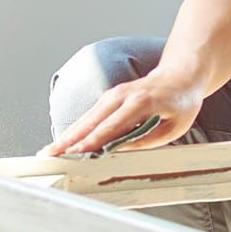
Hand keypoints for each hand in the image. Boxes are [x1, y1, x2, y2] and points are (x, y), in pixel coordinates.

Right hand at [37, 70, 203, 156]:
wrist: (180, 76)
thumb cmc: (180, 103)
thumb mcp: (173, 127)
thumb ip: (146, 139)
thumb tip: (119, 151)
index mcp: (141, 103)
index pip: (111, 127)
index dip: (92, 142)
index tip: (76, 154)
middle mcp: (122, 95)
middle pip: (91, 121)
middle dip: (69, 139)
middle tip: (51, 154)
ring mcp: (114, 94)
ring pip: (86, 118)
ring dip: (67, 135)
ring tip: (50, 151)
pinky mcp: (110, 97)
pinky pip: (91, 116)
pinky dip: (76, 129)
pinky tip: (65, 142)